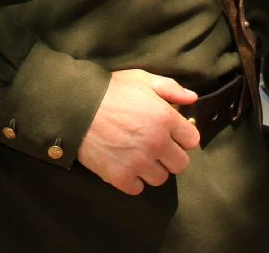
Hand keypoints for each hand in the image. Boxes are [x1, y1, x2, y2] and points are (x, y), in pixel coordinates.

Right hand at [77, 69, 199, 194]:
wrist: (76, 107)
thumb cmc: (110, 90)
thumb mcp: (142, 79)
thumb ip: (171, 88)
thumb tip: (192, 99)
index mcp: (165, 117)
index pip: (192, 140)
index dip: (183, 137)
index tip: (172, 135)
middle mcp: (156, 142)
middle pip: (181, 164)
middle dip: (171, 157)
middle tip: (157, 149)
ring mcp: (138, 161)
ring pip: (160, 178)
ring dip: (152, 170)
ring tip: (140, 157)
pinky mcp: (120, 176)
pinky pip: (138, 188)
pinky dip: (133, 181)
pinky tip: (126, 166)